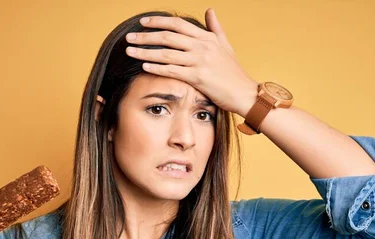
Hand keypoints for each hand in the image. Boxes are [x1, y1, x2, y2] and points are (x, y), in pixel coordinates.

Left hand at [125, 8, 258, 115]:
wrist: (245, 93)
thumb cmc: (234, 72)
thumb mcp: (226, 45)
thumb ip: (215, 28)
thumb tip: (209, 10)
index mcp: (207, 37)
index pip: (178, 24)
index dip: (158, 22)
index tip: (143, 22)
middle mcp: (202, 46)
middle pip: (168, 36)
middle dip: (146, 36)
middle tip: (129, 37)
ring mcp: (200, 61)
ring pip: (166, 53)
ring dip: (145, 52)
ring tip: (129, 51)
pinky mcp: (198, 77)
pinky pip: (172, 70)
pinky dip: (156, 68)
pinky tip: (144, 66)